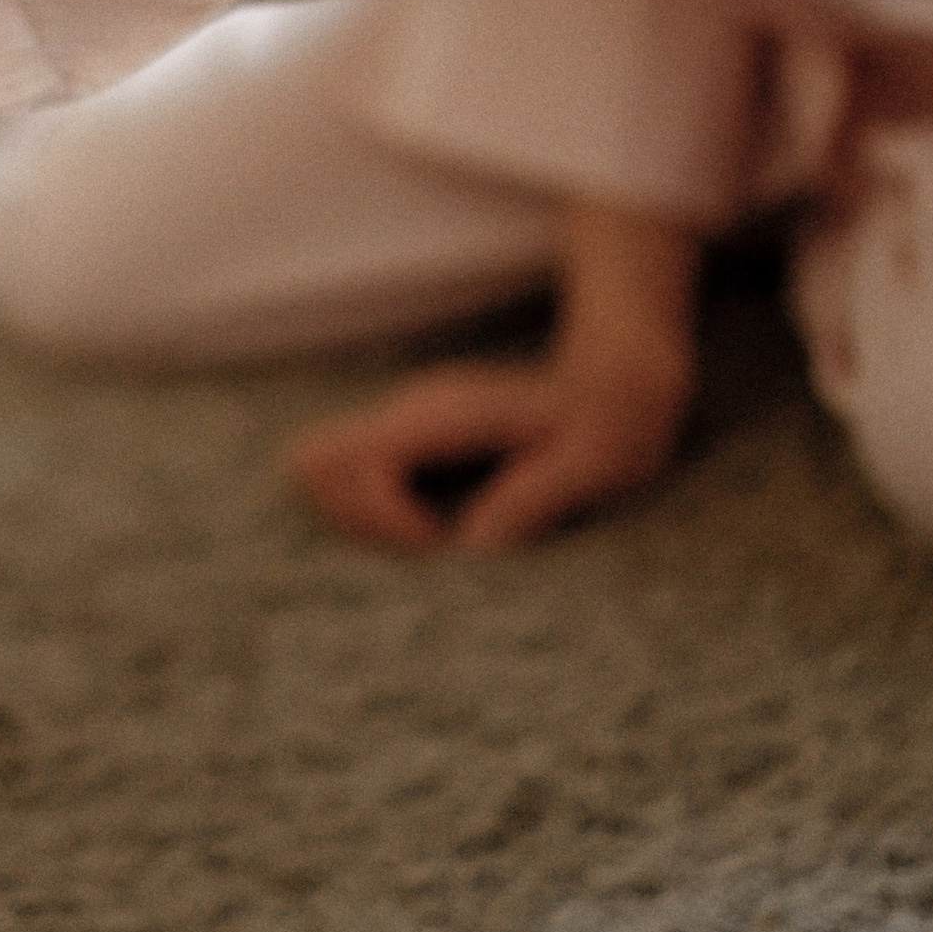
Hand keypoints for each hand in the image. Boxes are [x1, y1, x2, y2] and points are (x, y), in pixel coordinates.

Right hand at [287, 342, 692, 553]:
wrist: (617, 383)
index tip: (443, 543)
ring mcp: (404, 422)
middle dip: (357, 522)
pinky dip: (374, 516)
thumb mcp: (593, 465)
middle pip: (314, 464)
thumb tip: (472, 547)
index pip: (355, 459)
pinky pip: (352, 477)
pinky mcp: (409, 439)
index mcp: (448, 412)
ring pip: (321, 470)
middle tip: (429, 547)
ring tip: (431, 541)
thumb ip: (536, 498)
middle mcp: (412, 410)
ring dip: (360, 521)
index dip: (383, 518)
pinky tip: (433, 530)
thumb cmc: (612, 427)